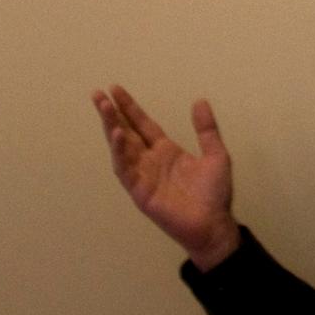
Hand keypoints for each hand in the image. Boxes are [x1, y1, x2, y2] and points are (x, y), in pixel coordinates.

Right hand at [94, 87, 242, 269]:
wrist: (213, 224)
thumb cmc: (214, 194)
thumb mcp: (216, 155)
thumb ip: (206, 130)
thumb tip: (200, 101)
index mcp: (166, 150)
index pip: (143, 124)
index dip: (130, 108)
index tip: (116, 89)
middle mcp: (150, 161)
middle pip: (127, 132)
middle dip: (112, 114)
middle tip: (98, 94)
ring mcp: (143, 176)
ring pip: (121, 148)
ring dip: (111, 128)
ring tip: (104, 108)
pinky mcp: (140, 192)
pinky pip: (126, 170)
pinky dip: (119, 153)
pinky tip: (117, 136)